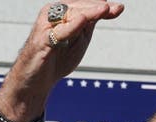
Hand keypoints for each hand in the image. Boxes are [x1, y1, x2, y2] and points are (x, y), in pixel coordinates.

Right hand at [0, 1, 124, 121]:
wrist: (36, 80)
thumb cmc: (57, 58)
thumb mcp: (80, 39)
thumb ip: (91, 24)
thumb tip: (111, 8)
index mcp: (61, 12)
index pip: (84, 5)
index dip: (102, 7)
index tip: (119, 9)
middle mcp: (52, 14)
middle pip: (79, 7)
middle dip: (97, 8)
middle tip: (112, 9)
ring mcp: (46, 26)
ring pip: (70, 15)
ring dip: (88, 12)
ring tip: (104, 9)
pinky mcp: (42, 40)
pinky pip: (59, 32)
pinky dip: (71, 26)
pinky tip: (82, 20)